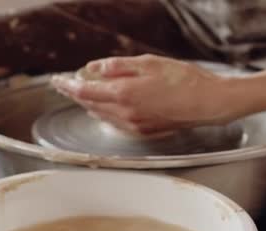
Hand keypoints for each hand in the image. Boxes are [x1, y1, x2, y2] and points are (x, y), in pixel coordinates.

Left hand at [51, 54, 237, 133]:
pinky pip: (114, 122)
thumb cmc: (183, 80)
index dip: (67, 85)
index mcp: (124, 94)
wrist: (208, 104)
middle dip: (75, 93)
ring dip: (89, 103)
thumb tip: (94, 68)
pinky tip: (105, 104)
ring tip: (82, 91)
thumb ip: (118, 67)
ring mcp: (133, 126)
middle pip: (89, 104)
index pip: (84, 91)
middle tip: (66, 83)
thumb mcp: (149, 63)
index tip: (58, 80)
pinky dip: (104, 112)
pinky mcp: (143, 131)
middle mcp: (125, 114)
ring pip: (100, 115)